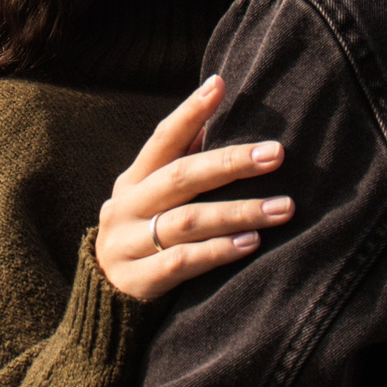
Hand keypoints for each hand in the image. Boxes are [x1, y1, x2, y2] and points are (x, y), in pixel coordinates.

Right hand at [94, 76, 293, 301]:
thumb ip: (181, 162)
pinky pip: (182, 262)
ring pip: (187, 221)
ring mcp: (127, 243)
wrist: (104, 301)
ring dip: (239, 212)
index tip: (219, 85)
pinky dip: (218, 251)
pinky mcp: (137, 280)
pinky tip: (251, 244)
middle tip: (276, 154)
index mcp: (133, 180)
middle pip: (181, 177)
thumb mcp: (153, 198)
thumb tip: (217, 115)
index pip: (163, 139)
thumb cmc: (143, 236)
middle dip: (231, 163)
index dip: (190, 112)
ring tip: (282, 207)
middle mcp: (126, 206)